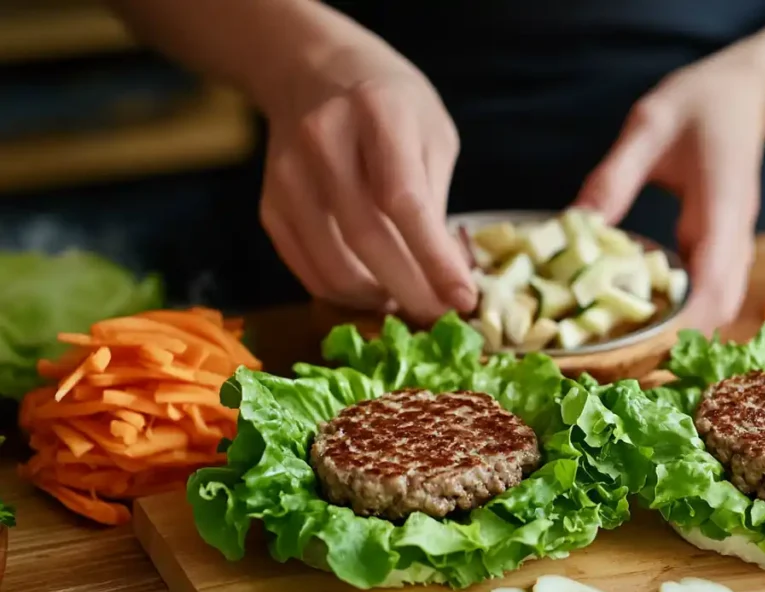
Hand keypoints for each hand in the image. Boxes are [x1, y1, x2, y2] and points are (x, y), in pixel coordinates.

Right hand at [258, 39, 475, 323]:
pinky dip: (344, 293)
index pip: (405, 201)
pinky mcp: (270, 205)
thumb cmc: (390, 105)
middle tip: (440, 315)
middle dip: (411, 289)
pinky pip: (307, 268)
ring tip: (408, 300)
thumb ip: (436, 198)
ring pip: (332, 264)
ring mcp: (288, 175)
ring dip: (376, 298)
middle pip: (367, 237)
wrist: (312, 72)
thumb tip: (447, 277)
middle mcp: (324, 141)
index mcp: (377, 113)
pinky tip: (373, 290)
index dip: (434, 258)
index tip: (463, 299)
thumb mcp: (432, 133)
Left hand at [575, 62, 764, 333]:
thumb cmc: (698, 104)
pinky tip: (640, 320)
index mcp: (723, 207)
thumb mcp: (648, 126)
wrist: (744, 92)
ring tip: (626, 351)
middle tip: (620, 364)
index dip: (684, 323)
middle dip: (679, 341)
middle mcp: (735, 236)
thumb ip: (614, 175)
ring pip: (719, 307)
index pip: (714, 281)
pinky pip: (708, 293)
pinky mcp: (721, 249)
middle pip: (720, 308)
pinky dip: (681, 314)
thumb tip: (575, 224)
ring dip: (681, 332)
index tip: (645, 350)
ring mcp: (732, 246)